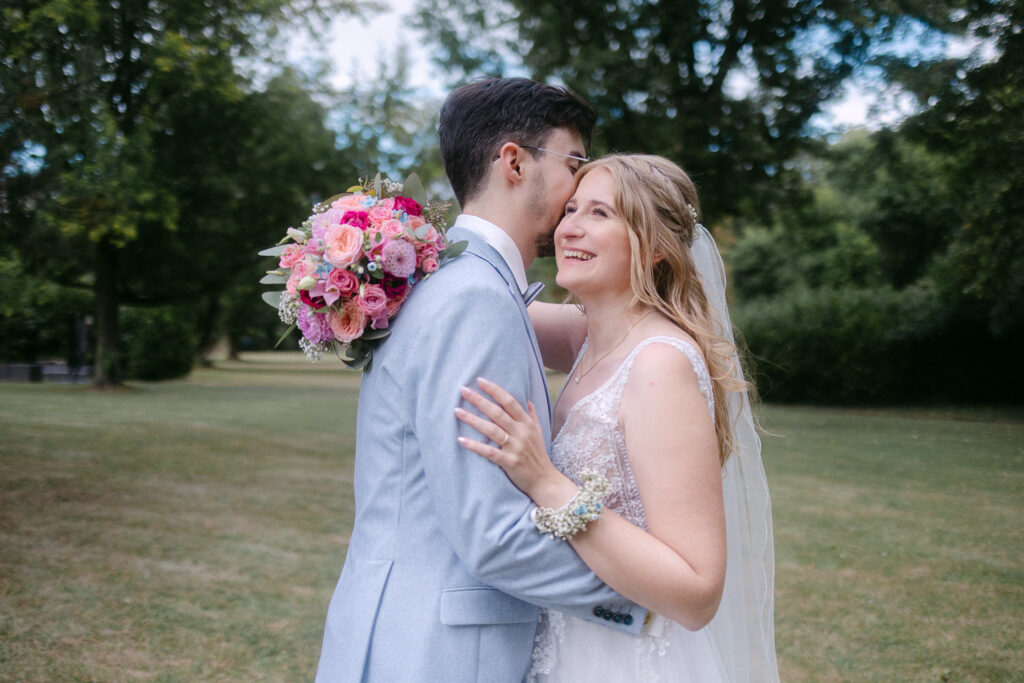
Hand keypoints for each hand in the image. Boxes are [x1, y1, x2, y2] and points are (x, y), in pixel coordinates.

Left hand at [455, 377, 575, 507]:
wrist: (545, 480)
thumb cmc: (538, 455)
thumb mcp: (539, 433)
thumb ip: (532, 416)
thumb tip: (528, 401)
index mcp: (527, 423)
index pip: (510, 401)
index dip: (495, 390)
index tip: (480, 381)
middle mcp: (521, 433)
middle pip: (497, 412)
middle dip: (479, 400)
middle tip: (463, 390)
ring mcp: (515, 447)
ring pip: (491, 429)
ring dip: (473, 419)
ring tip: (457, 411)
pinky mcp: (509, 462)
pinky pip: (489, 452)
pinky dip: (475, 446)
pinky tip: (461, 439)